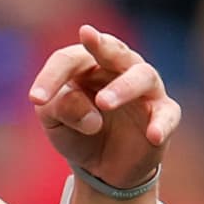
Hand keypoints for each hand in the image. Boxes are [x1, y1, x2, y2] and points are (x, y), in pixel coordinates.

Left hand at [28, 25, 179, 190]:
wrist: (103, 167)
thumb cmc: (76, 131)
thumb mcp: (57, 123)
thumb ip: (61, 110)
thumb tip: (88, 108)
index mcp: (86, 64)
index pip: (68, 59)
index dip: (51, 76)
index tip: (36, 99)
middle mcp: (119, 68)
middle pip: (113, 49)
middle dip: (101, 44)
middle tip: (87, 36)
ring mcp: (145, 89)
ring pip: (142, 75)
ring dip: (123, 86)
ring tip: (104, 102)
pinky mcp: (163, 114)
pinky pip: (168, 113)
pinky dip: (162, 123)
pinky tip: (152, 135)